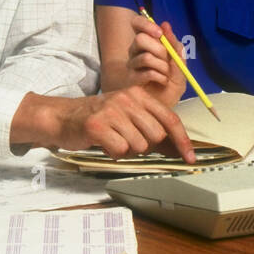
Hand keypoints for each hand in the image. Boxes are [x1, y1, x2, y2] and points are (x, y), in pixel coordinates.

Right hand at [48, 86, 194, 162]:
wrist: (63, 117)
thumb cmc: (99, 119)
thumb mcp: (127, 116)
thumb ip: (152, 128)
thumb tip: (179, 148)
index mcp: (139, 95)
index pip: (170, 119)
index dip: (182, 140)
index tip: (190, 158)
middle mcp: (127, 99)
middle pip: (156, 136)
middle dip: (145, 145)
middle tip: (127, 139)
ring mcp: (112, 111)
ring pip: (139, 146)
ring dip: (127, 149)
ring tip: (113, 139)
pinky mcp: (98, 125)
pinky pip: (120, 150)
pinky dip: (114, 152)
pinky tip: (104, 143)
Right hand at [126, 15, 187, 107]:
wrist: (165, 108)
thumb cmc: (171, 86)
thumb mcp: (179, 65)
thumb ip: (175, 47)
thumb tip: (166, 25)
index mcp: (147, 44)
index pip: (137, 24)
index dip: (146, 24)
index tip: (160, 33)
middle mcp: (135, 53)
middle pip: (140, 39)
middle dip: (159, 48)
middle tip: (167, 58)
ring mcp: (132, 67)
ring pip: (145, 57)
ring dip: (162, 66)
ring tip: (167, 75)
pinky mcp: (131, 81)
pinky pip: (146, 73)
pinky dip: (160, 77)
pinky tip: (163, 82)